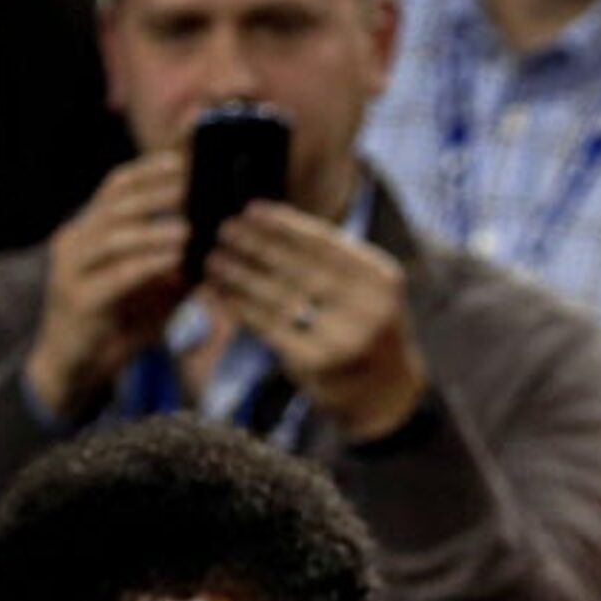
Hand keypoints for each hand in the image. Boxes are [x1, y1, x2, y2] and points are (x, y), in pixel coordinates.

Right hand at [26, 151, 190, 421]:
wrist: (79, 367)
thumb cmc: (120, 320)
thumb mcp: (156, 284)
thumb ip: (180, 259)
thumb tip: (222, 235)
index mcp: (92, 228)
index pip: (118, 185)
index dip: (150, 168)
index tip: (186, 156)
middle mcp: (77, 240)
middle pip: (117, 203)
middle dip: (157, 190)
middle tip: (195, 183)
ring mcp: (73, 268)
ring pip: (114, 236)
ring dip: (154, 229)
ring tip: (190, 225)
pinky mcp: (80, 298)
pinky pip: (116, 276)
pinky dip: (148, 266)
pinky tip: (176, 262)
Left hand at [205, 202, 426, 441]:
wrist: (385, 391)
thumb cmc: (363, 326)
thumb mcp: (364, 288)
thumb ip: (330, 260)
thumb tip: (266, 223)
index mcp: (380, 279)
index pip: (326, 242)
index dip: (286, 224)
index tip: (252, 210)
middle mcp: (366, 307)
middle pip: (300, 267)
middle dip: (258, 245)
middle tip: (225, 230)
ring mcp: (341, 337)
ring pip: (279, 295)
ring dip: (241, 275)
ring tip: (215, 260)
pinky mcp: (315, 361)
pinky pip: (269, 326)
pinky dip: (241, 307)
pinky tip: (221, 293)